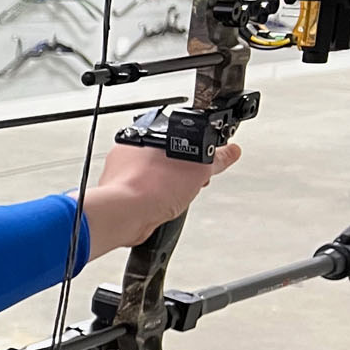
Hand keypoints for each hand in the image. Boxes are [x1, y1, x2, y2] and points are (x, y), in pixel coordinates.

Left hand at [78, 136, 241, 255]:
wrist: (125, 213)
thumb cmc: (152, 185)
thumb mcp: (198, 169)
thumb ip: (216, 159)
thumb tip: (231, 151)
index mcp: (146, 136)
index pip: (176, 138)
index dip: (194, 155)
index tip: (201, 167)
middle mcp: (128, 152)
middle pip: (165, 159)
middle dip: (181, 173)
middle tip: (187, 183)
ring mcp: (120, 173)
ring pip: (154, 178)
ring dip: (167, 188)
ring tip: (171, 196)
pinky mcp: (118, 192)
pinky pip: (142, 194)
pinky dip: (153, 201)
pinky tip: (158, 205)